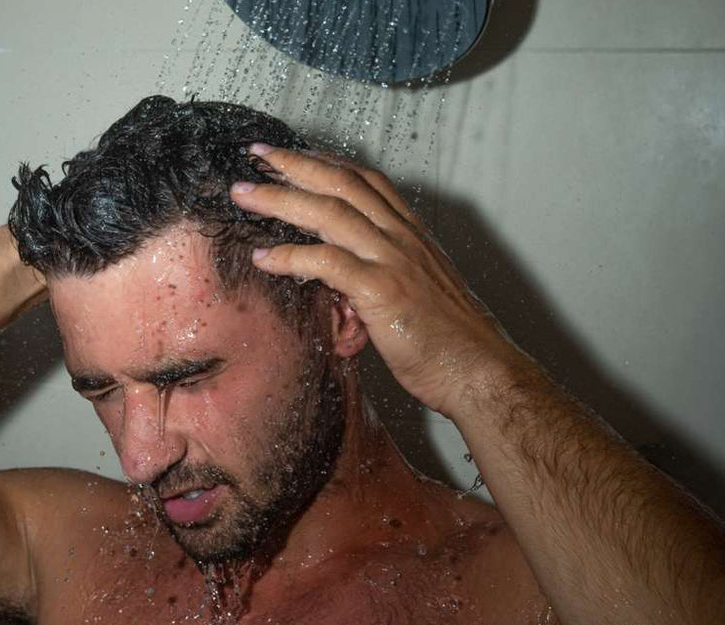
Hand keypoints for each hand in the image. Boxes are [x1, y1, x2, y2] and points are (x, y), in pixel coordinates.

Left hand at [230, 144, 522, 417]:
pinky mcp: (381, 290)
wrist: (480, 370)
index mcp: (412, 234)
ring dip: (279, 198)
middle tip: (256, 154)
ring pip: (328, 212)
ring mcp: (392, 260)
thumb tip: (347, 279)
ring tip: (244, 193)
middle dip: (294, 163)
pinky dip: (290, 255)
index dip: (325, 161)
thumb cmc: (450, 340)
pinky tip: (264, 257)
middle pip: (341, 183)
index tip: (293, 154)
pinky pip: (327, 261)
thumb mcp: (418, 293)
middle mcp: (401, 237)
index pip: (365, 180)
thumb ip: (385, 275)